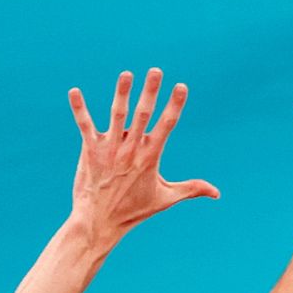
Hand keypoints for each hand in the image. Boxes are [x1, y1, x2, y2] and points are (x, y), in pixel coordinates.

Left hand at [67, 69, 219, 246]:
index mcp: (150, 157)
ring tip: (127, 74)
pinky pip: (84, 125)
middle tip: (155, 70)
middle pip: (143, 114)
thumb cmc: (133, 210)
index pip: (166, 126)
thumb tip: (217, 193)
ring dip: (121, 93)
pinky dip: (79, 109)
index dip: (174, 105)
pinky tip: (74, 91)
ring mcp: (110, 149)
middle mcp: (131, 150)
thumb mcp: (165, 199)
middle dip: (150, 92)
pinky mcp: (90, 151)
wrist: (100, 222)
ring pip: (117, 115)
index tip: (181, 86)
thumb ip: (191, 189)